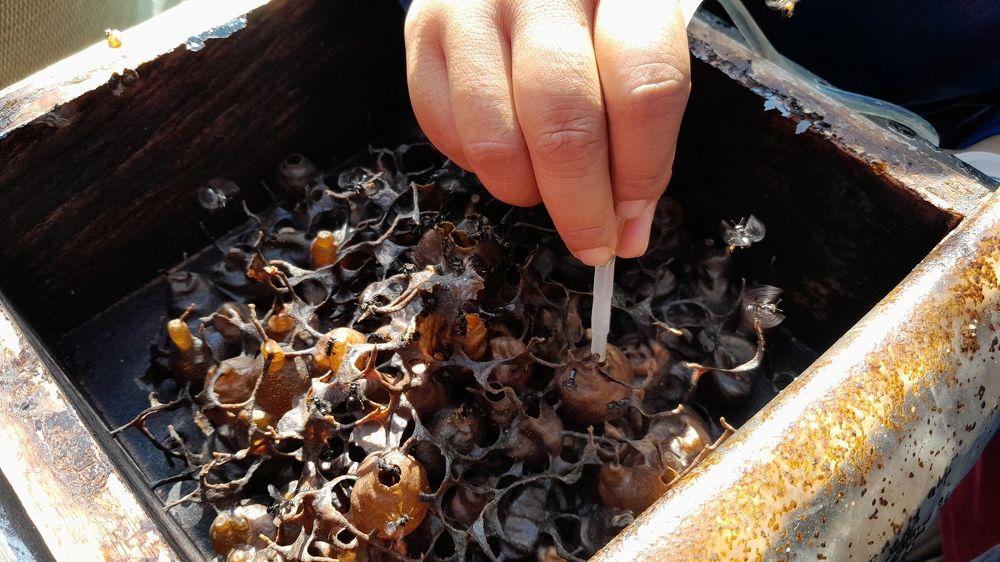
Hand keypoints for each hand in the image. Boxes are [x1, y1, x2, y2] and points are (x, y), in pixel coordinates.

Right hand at [405, 0, 690, 264]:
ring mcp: (474, 4)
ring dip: (523, 189)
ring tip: (542, 188)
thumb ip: (645, 130)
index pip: (645, 89)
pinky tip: (505, 151)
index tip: (632, 219)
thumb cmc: (593, 6)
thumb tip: (627, 232)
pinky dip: (476, 163)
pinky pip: (442, 127)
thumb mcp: (641, 41)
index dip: (642, 171)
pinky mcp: (422, 27)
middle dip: (579, 205)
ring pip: (495, 138)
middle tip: (590, 242)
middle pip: (564, 125)